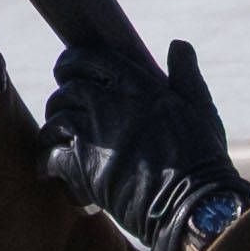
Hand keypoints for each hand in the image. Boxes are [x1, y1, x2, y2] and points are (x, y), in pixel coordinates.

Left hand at [36, 29, 249, 250]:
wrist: (194, 205)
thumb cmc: (203, 158)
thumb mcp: (202, 108)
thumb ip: (186, 74)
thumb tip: (178, 45)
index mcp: (138, 85)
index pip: (89, 58)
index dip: (72, 63)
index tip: (69, 72)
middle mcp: (110, 104)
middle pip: (66, 90)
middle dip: (62, 98)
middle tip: (66, 111)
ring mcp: (93, 135)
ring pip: (54, 121)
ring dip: (53, 131)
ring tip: (59, 142)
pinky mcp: (82, 168)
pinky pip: (49, 157)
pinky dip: (46, 163)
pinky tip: (51, 171)